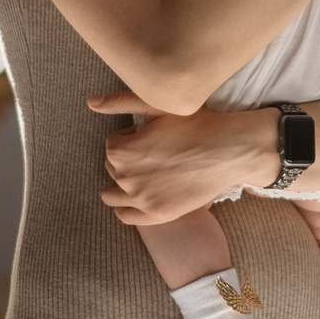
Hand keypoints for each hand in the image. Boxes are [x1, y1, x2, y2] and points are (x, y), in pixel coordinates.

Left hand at [90, 90, 272, 224]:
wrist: (228, 150)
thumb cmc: (195, 124)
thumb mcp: (157, 106)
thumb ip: (120, 102)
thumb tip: (91, 102)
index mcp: (121, 151)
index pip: (113, 144)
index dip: (132, 137)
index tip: (152, 135)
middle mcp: (125, 178)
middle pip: (113, 168)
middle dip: (128, 159)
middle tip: (155, 152)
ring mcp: (140, 200)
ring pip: (112, 194)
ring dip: (122, 183)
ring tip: (145, 174)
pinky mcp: (157, 214)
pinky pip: (126, 216)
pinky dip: (127, 207)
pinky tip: (140, 195)